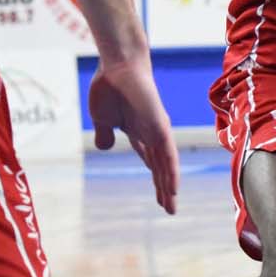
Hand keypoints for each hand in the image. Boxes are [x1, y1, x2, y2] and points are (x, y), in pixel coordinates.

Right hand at [88, 56, 178, 213]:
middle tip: (169, 209)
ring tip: (171, 205)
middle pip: (161, 167)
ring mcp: (157, 130)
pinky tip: (172, 187)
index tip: (161, 197)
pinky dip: (170, 171)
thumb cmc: (110, 89)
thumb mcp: (102, 118)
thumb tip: (105, 147)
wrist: (117, 67)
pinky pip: (166, 153)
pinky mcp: (159, 125)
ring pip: (165, 164)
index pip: (151, 162)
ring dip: (168, 185)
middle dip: (164, 188)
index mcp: (139, 133)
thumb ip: (106, 133)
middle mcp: (152, 134)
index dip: (156, 180)